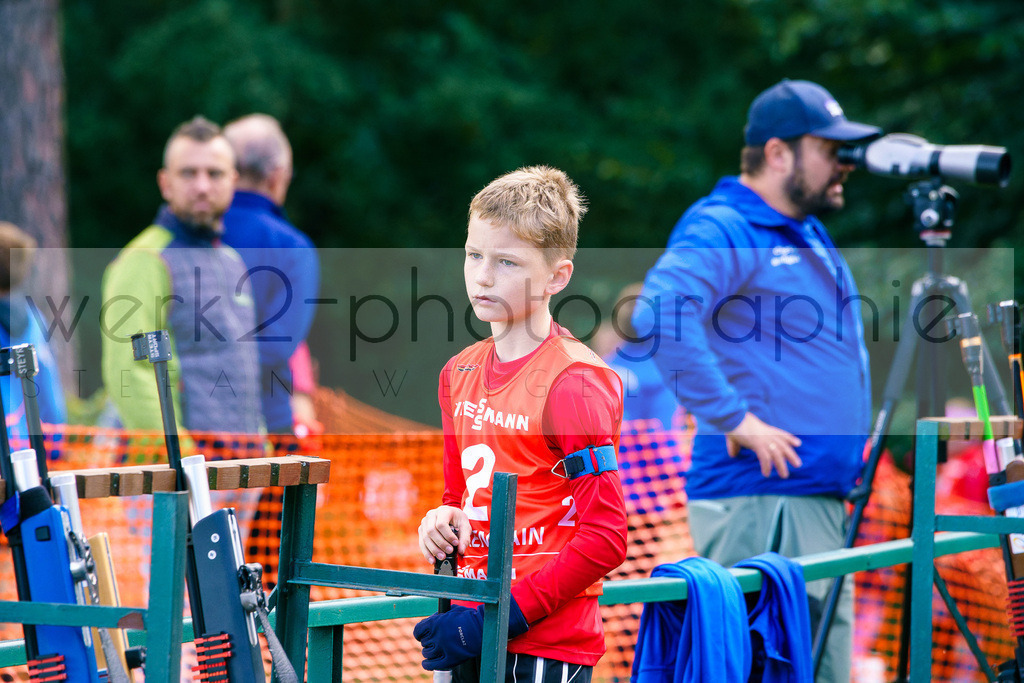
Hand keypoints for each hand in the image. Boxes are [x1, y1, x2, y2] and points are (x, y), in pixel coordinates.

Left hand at [413, 599, 528, 670]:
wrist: (482, 628)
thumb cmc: (469, 617)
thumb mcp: (452, 611)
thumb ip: (439, 616)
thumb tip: (431, 619)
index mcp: (435, 622)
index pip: (418, 630)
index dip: (419, 633)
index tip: (422, 634)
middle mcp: (436, 636)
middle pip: (424, 642)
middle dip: (428, 641)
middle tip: (435, 641)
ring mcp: (442, 648)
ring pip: (427, 653)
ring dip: (430, 652)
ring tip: (436, 650)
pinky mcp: (449, 659)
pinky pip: (432, 665)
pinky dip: (427, 664)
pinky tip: (428, 663)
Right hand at [418, 505, 469, 562]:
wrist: (451, 516)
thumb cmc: (458, 520)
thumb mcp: (465, 526)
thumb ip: (465, 537)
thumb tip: (461, 551)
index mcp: (443, 511)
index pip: (441, 524)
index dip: (448, 535)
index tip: (455, 543)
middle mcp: (431, 515)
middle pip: (431, 531)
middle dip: (440, 543)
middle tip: (449, 551)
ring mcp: (424, 522)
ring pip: (425, 537)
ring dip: (433, 549)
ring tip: (442, 557)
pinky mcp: (421, 530)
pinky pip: (422, 543)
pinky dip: (427, 553)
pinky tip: (432, 560)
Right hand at [725, 412, 801, 478]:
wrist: (733, 418)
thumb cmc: (733, 424)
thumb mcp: (736, 435)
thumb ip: (735, 445)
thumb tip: (732, 454)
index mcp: (764, 429)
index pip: (780, 434)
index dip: (790, 439)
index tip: (798, 444)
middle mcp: (767, 435)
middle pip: (783, 446)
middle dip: (791, 455)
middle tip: (798, 465)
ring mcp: (763, 439)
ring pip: (777, 454)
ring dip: (781, 465)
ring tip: (784, 475)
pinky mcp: (758, 444)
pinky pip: (765, 458)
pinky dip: (766, 466)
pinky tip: (766, 474)